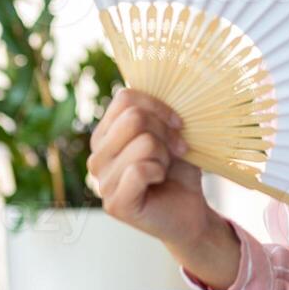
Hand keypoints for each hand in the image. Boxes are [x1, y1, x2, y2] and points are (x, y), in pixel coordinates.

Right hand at [88, 89, 240, 287]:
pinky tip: (159, 182)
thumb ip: (155, 110)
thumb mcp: (169, 132)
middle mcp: (97, 156)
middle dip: (165, 132)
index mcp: (106, 134)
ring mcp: (101, 181)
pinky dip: (159, 172)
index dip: (159, 106)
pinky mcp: (114, 204)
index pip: (125, 98)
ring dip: (164, 155)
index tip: (178, 124)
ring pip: (142, 142)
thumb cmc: (179, 170)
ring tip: (164, 169)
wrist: (191, 210)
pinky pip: (140, 169)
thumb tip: (161, 79)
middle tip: (175, 150)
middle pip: (134, 118)